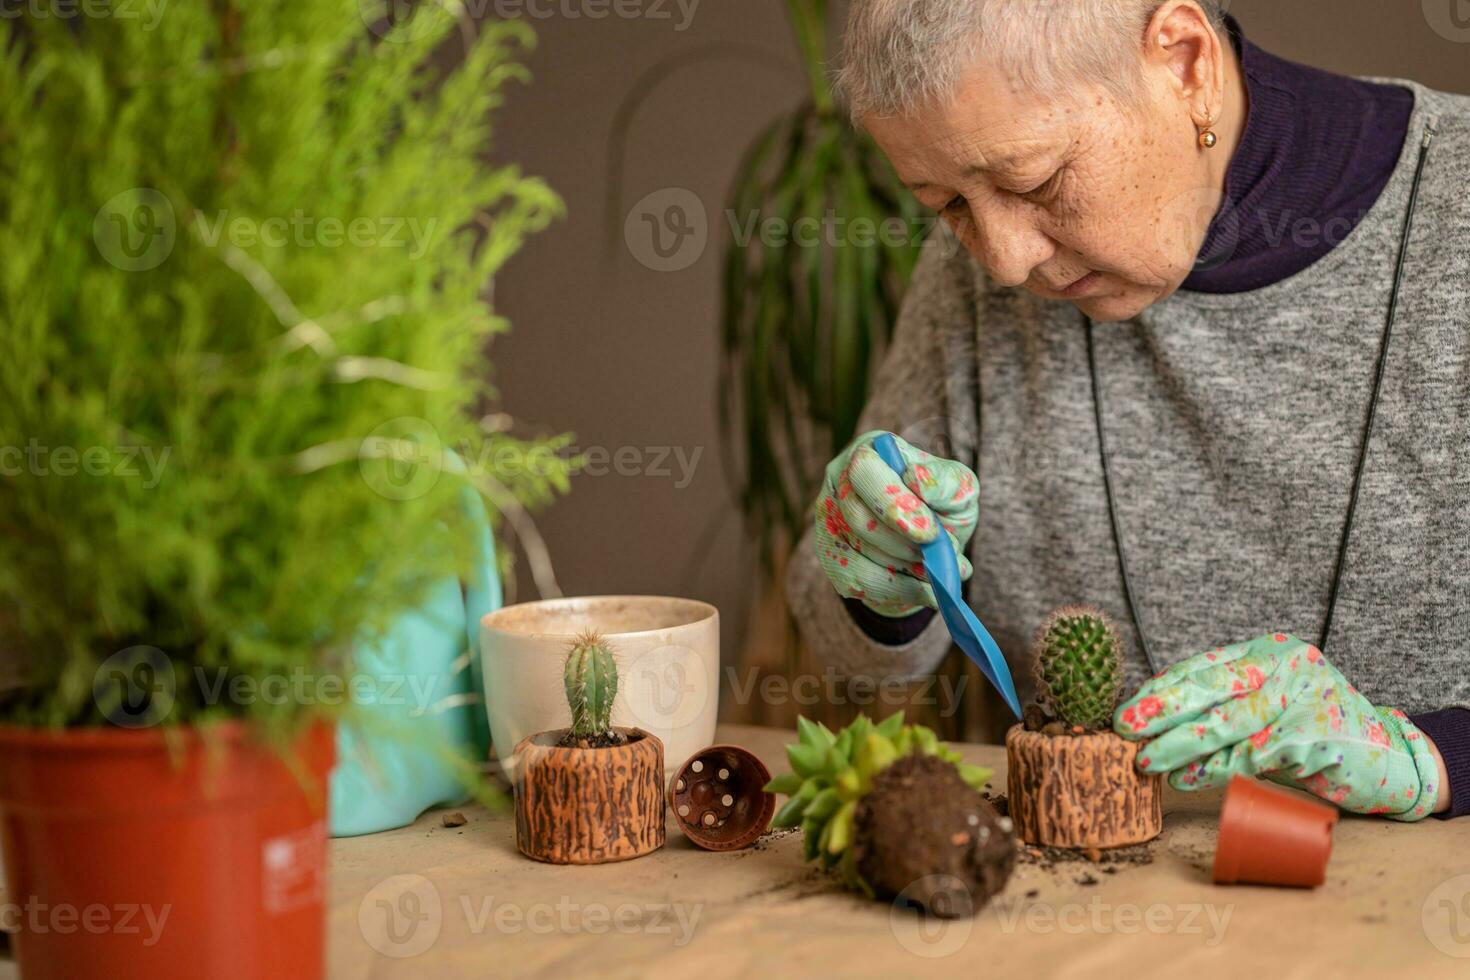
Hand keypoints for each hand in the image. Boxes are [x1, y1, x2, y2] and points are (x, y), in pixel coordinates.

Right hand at [813, 431, 978, 616]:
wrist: (930, 544)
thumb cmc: (943, 507)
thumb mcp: (958, 489)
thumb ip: (946, 482)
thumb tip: (918, 480)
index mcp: (870, 450)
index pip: (865, 470)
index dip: (894, 504)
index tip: (929, 533)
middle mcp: (838, 481)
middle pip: (855, 516)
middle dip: (901, 544)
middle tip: (935, 557)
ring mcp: (828, 519)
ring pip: (855, 552)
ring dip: (902, 568)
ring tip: (936, 573)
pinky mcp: (829, 555)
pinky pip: (855, 580)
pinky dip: (894, 590)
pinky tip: (924, 591)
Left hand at [1113, 632, 1440, 820]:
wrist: (1386, 755)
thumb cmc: (1310, 730)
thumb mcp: (1268, 703)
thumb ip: (1224, 704)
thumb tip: (1154, 724)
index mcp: (1269, 650)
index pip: (1202, 667)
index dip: (1160, 690)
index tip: (1126, 710)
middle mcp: (1287, 665)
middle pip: (1212, 689)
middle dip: (1163, 712)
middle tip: (1127, 732)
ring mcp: (1304, 696)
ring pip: (1229, 724)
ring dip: (1183, 747)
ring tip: (1152, 764)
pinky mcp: (1318, 733)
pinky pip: (1257, 755)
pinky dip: (1219, 770)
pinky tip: (1191, 779)